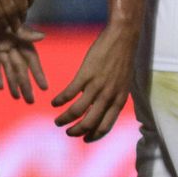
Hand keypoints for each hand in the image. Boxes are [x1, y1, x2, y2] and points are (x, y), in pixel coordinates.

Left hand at [0, 37, 47, 103]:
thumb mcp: (7, 20)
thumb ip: (23, 31)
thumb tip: (42, 36)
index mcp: (20, 37)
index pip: (31, 59)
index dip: (38, 73)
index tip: (44, 88)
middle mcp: (13, 44)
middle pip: (20, 68)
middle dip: (25, 84)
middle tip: (30, 101)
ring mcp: (0, 45)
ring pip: (8, 68)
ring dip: (12, 82)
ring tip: (16, 97)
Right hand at [52, 24, 135, 140]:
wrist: (122, 37)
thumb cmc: (122, 59)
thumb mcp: (123, 83)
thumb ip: (114, 97)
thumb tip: (102, 110)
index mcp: (120, 99)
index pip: (106, 126)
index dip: (93, 136)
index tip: (84, 139)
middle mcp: (109, 95)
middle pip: (89, 123)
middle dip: (76, 131)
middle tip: (68, 131)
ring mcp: (97, 85)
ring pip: (76, 111)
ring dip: (64, 119)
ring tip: (58, 120)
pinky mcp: (86, 75)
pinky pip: (68, 94)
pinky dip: (59, 101)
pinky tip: (54, 102)